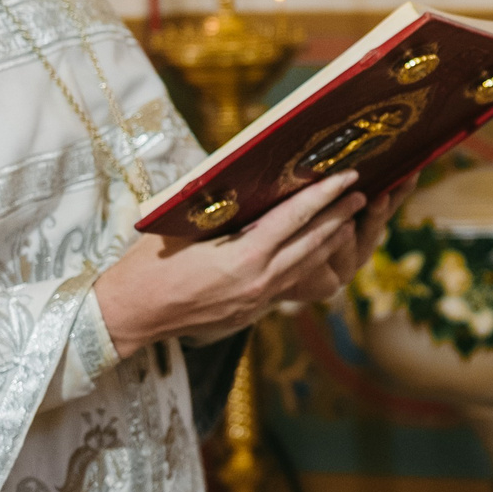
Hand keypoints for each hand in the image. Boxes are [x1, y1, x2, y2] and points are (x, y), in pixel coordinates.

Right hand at [96, 172, 374, 354]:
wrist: (130, 315)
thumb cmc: (149, 264)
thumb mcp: (183, 226)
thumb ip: (221, 206)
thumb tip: (249, 177)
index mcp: (243, 257)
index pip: (296, 219)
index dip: (325, 195)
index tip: (349, 176)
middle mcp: (259, 282)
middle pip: (313, 243)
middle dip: (340, 216)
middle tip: (362, 192)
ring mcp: (258, 301)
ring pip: (307, 267)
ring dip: (330, 241)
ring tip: (348, 218)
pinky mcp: (251, 313)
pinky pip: (289, 284)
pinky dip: (307, 263)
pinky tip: (315, 249)